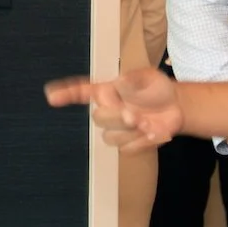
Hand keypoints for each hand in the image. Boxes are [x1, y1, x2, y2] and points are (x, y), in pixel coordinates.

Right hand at [44, 68, 183, 151]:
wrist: (176, 107)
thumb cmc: (156, 88)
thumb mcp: (148, 77)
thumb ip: (134, 80)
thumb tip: (120, 82)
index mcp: (105, 92)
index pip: (80, 92)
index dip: (65, 94)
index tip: (51, 96)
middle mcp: (106, 110)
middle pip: (98, 119)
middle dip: (117, 119)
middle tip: (136, 117)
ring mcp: (115, 129)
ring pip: (110, 137)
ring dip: (132, 132)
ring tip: (150, 125)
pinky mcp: (127, 144)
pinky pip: (126, 149)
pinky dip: (142, 143)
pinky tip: (154, 133)